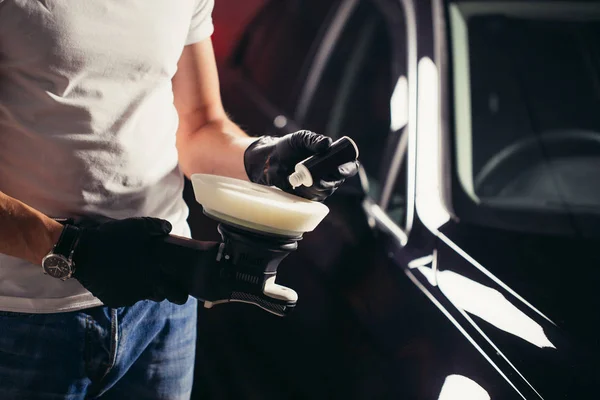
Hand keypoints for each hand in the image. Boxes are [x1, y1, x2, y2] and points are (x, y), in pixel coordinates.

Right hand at [71, 217, 191, 307]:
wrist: (82, 252)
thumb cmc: (113, 238)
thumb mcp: (138, 226)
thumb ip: (157, 227)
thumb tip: (169, 229)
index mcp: (154, 274)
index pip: (176, 295)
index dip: (180, 293)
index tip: (180, 287)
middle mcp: (143, 289)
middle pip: (161, 297)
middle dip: (162, 290)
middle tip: (157, 278)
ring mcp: (128, 297)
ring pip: (143, 296)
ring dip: (143, 288)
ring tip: (135, 273)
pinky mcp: (114, 300)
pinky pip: (125, 297)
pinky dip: (125, 290)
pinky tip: (119, 277)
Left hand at [243, 130, 358, 200]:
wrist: (271, 160)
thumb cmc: (288, 147)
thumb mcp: (301, 139)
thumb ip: (313, 140)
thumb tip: (327, 143)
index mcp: (332, 159)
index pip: (349, 166)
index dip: (349, 168)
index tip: (341, 168)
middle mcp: (330, 173)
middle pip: (339, 180)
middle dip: (332, 178)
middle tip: (321, 175)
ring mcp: (321, 185)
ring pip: (328, 189)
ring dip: (319, 185)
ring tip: (306, 178)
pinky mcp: (310, 195)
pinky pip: (315, 196)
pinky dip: (309, 191)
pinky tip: (301, 184)